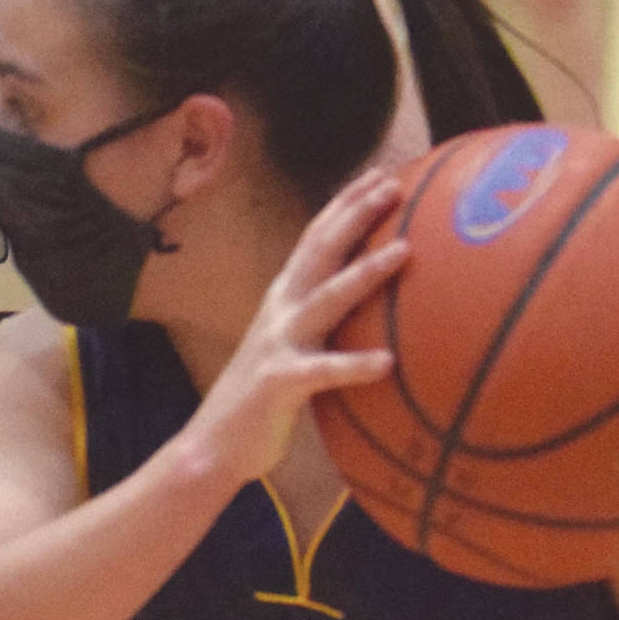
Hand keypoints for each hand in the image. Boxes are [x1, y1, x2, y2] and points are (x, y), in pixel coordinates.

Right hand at [184, 171, 406, 484]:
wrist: (213, 444)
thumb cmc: (262, 398)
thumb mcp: (292, 347)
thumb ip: (321, 323)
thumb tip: (368, 310)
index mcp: (284, 298)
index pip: (316, 238)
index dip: (345, 204)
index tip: (379, 175)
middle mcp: (280, 310)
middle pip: (320, 250)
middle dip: (355, 214)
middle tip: (392, 185)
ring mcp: (278, 343)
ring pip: (326, 299)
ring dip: (365, 273)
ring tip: (405, 252)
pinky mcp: (279, 383)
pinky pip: (323, 372)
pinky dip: (354, 364)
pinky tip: (387, 361)